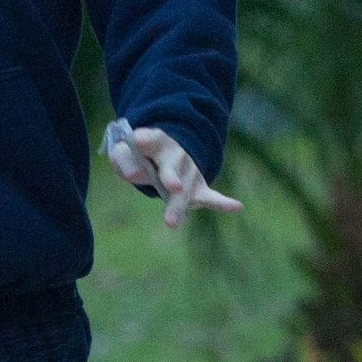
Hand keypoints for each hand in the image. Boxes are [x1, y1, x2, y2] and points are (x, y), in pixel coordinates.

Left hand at [105, 119, 243, 229]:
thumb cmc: (140, 156)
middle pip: (172, 168)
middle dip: (172, 178)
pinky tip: (237, 207)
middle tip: (172, 188)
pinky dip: (223, 203)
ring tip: (172, 223)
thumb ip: (124, 160)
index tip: (139, 140)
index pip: (151, 139)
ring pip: (185, 189)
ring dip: (180, 204)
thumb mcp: (124, 154)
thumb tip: (134, 174)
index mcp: (156, 142)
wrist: (165, 154)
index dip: (145, 139)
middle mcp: (176, 155)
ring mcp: (189, 171)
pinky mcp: (198, 187)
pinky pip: (212, 196)